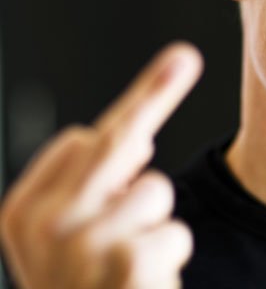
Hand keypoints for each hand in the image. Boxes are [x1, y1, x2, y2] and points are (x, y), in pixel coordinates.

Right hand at [0, 42, 202, 288]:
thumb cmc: (85, 281)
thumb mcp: (76, 228)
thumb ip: (104, 172)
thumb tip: (142, 128)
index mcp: (24, 210)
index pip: (79, 141)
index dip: (124, 123)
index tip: (159, 86)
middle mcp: (45, 225)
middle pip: (115, 139)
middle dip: (154, 93)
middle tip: (184, 56)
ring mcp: (82, 247)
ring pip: (155, 188)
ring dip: (155, 220)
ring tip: (128, 259)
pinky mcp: (127, 266)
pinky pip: (175, 231)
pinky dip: (169, 252)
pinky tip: (142, 283)